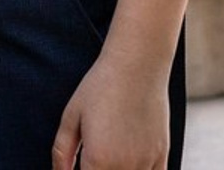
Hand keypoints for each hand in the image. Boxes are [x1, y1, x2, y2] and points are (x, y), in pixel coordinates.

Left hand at [52, 55, 170, 169]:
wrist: (137, 65)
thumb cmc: (100, 86)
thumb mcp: (72, 116)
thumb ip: (62, 151)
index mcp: (98, 161)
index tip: (80, 163)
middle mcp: (124, 168)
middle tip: (92, 154)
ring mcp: (146, 164)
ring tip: (109, 155)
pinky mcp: (162, 157)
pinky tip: (129, 159)